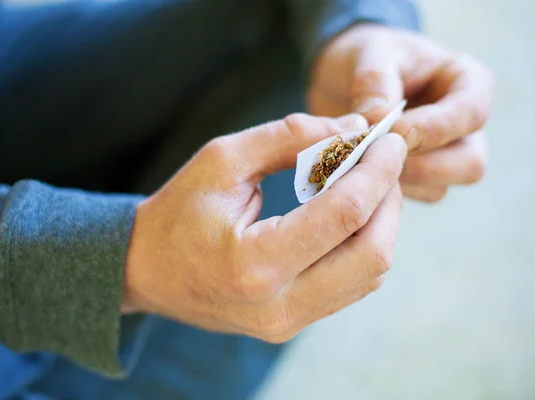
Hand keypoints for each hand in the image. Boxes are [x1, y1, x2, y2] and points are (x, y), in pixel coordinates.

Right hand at [123, 113, 406, 342]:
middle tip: (383, 161)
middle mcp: (277, 305)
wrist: (145, 271)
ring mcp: (287, 323)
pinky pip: (350, 287)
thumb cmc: (177, 211)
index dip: (378, 172)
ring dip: (381, 224)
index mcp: (254, 262)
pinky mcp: (291, 324)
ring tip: (366, 185)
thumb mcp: (223, 160)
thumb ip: (289, 137)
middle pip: (373, 254)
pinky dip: (362, 246)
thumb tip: (352, 128)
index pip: (345, 215)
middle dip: (389, 200)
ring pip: (370, 275)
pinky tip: (349, 216)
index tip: (390, 140)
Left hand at [308, 24, 493, 201]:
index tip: (395, 132)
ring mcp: (444, 156)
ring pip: (441, 188)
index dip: (436, 128)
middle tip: (378, 157)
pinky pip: (412, 197)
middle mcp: (463, 126)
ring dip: (402, 184)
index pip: (472, 113)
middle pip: (470, 162)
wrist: (347, 77)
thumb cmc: (370, 57)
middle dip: (424, 167)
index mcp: (467, 84)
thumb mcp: (371, 54)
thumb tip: (376, 119)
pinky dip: (386, 194)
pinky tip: (358, 178)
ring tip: (361, 167)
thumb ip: (375, 81)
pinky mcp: (420, 179)